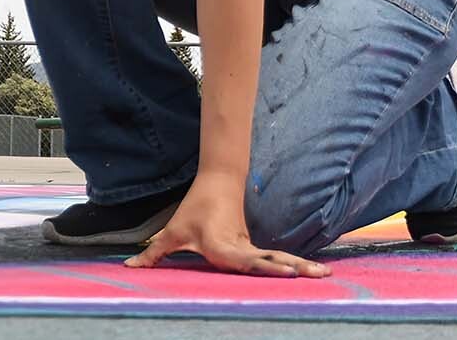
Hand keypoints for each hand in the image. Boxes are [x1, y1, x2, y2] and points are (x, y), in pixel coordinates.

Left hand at [124, 175, 330, 277]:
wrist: (218, 180)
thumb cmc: (194, 208)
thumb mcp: (173, 231)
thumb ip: (154, 252)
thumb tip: (131, 267)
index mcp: (224, 246)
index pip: (247, 261)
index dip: (266, 268)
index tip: (287, 272)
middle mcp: (241, 248)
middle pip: (271, 262)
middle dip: (295, 269)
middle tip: (319, 276)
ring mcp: (251, 247)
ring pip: (278, 260)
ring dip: (301, 266)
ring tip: (326, 275)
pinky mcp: (255, 247)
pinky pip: (276, 259)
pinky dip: (295, 265)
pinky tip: (313, 273)